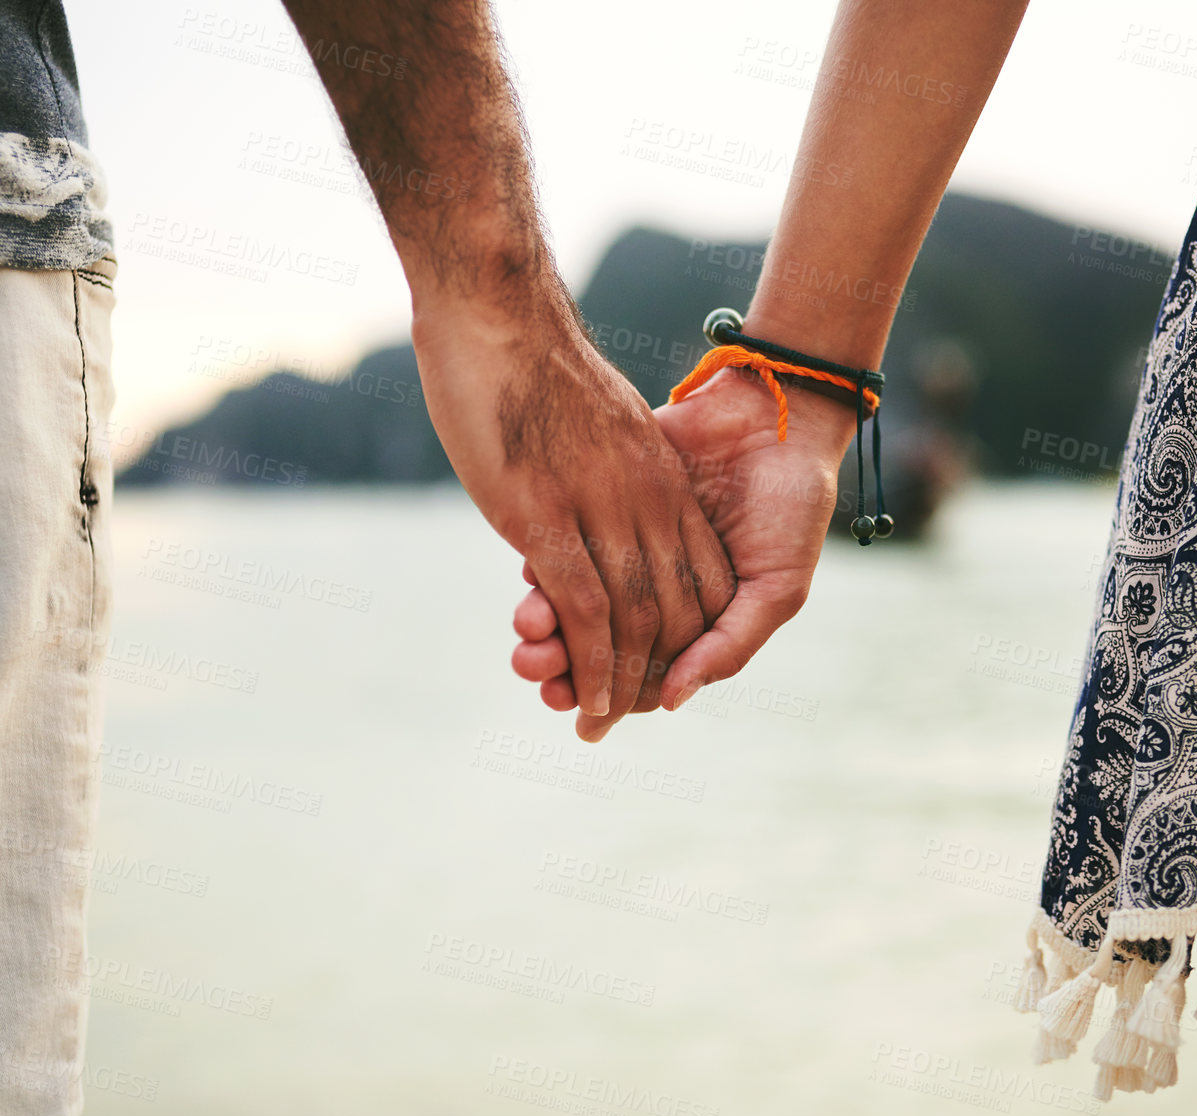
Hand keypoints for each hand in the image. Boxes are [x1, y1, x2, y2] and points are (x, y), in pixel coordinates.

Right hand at [413, 295, 735, 729]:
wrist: (498, 306)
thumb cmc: (529, 356)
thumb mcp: (595, 418)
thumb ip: (608, 465)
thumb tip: (597, 493)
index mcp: (659, 478)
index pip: (698, 576)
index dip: (688, 635)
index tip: (665, 673)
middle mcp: (646, 500)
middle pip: (677, 609)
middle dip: (656, 673)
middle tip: (629, 718)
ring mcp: (602, 510)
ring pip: (636, 622)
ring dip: (622, 687)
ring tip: (600, 729)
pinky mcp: (548, 519)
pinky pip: (590, 612)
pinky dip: (595, 667)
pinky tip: (591, 702)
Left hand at [510, 366, 854, 735]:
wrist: (776, 411)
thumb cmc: (792, 505)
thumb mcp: (778, 586)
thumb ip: (729, 645)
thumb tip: (670, 702)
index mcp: (696, 619)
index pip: (641, 676)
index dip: (612, 699)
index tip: (583, 720)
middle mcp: (653, 588)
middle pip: (595, 645)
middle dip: (563, 669)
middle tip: (540, 681)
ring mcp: (623, 545)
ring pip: (571, 601)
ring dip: (545, 627)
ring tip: (526, 639)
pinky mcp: (601, 501)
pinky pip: (560, 542)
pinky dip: (542, 569)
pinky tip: (528, 583)